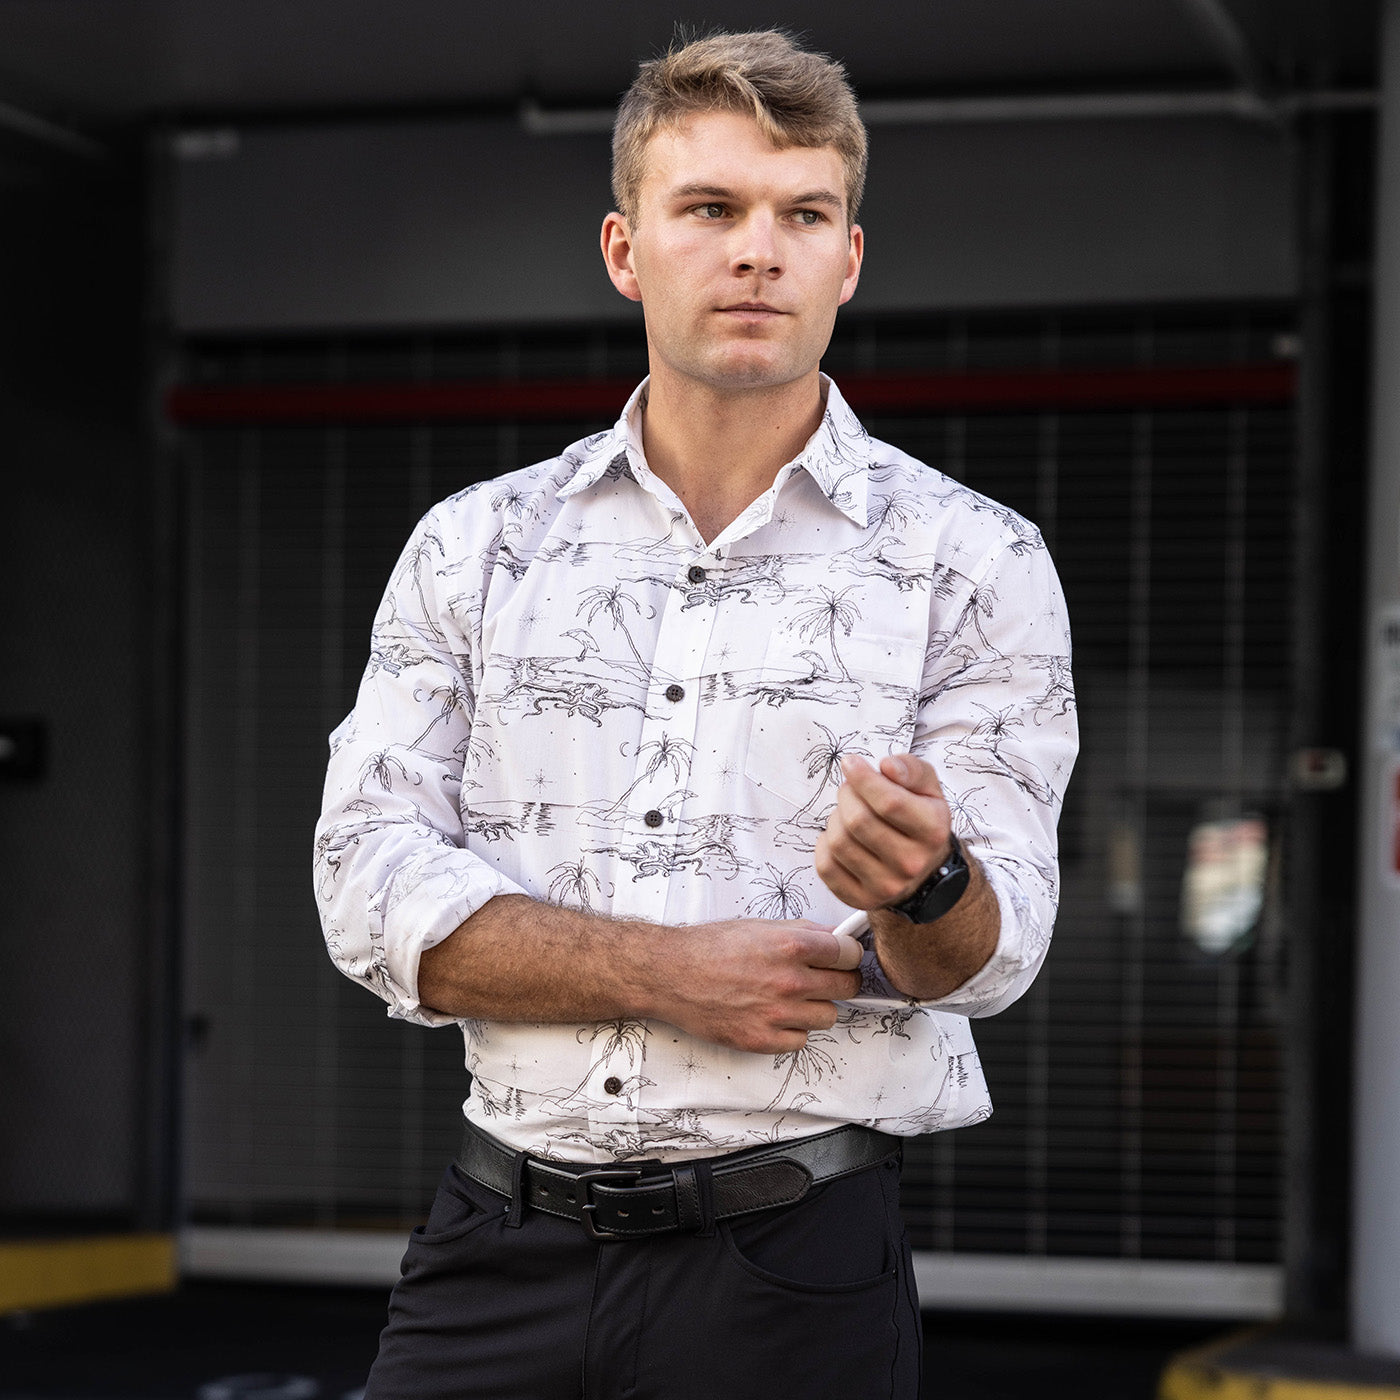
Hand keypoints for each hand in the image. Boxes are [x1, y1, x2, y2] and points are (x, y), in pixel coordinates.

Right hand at [647, 918, 862, 1054]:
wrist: (671, 975)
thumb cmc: (710, 947)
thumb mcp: (759, 926)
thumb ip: (802, 931)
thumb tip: (835, 936)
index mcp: (791, 946)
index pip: (850, 954)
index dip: (848, 954)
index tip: (843, 957)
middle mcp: (789, 981)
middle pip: (847, 987)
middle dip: (839, 980)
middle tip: (823, 977)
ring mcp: (777, 1015)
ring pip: (828, 1016)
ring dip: (815, 1007)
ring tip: (789, 997)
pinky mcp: (763, 1040)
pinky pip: (800, 1040)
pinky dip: (791, 1029)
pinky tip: (772, 1015)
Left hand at [815, 752, 951, 911]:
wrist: (923, 869)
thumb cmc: (919, 821)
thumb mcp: (927, 788)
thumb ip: (911, 769)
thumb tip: (887, 766)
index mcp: (932, 831)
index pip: (889, 802)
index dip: (863, 778)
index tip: (851, 763)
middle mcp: (911, 862)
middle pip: (858, 821)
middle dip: (847, 795)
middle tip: (851, 789)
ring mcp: (886, 885)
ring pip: (839, 842)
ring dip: (835, 819)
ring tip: (848, 814)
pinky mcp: (861, 898)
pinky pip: (826, 866)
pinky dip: (824, 845)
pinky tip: (840, 836)